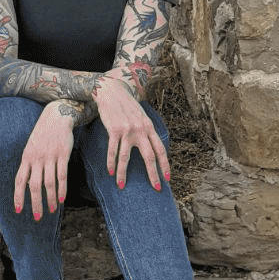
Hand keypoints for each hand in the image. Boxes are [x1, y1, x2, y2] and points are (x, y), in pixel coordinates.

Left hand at [13, 101, 77, 220]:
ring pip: (49, 183)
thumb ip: (29, 166)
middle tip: (38, 217)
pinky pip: (62, 175)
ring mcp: (49, 156)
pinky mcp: (62, 154)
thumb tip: (27, 186)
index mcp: (26, 158)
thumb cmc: (42, 135)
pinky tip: (62, 199)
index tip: (19, 211)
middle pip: (34, 186)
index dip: (18, 196)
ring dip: (50, 199)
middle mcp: (36, 158)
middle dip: (35, 203)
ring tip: (52, 210)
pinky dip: (62, 189)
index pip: (20, 180)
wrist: (55, 116)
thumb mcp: (31, 148)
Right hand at [92, 73, 170, 191]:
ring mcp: (127, 130)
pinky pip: (112, 150)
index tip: (168, 178)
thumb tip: (151, 148)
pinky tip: (110, 172)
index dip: (165, 165)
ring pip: (126, 157)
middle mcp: (141, 129)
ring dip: (123, 173)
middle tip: (157, 188)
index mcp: (149, 127)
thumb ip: (146, 131)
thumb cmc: (127, 106)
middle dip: (153, 174)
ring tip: (121, 185)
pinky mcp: (114, 129)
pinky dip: (111, 162)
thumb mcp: (142, 117)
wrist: (112, 91)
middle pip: (149, 156)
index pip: (160, 149)